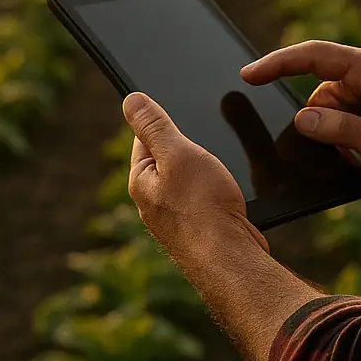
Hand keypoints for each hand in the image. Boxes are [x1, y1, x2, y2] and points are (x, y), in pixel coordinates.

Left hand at [124, 92, 269, 260]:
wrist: (230, 261)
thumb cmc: (204, 208)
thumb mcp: (179, 153)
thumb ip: (155, 125)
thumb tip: (130, 99)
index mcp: (140, 180)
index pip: (144, 137)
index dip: (164, 120)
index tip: (183, 110)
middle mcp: (152, 201)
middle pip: (167, 158)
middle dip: (187, 146)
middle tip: (209, 140)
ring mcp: (175, 218)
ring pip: (189, 180)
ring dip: (205, 169)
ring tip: (219, 169)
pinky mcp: (199, 230)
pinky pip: (204, 199)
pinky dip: (216, 190)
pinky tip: (228, 192)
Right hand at [241, 41, 360, 190]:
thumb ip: (336, 128)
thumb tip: (302, 119)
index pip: (313, 56)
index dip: (277, 63)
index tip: (249, 75)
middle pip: (318, 87)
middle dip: (319, 117)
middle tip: (343, 142)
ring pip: (326, 106)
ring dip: (332, 131)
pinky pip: (338, 116)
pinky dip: (339, 135)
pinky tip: (357, 152)